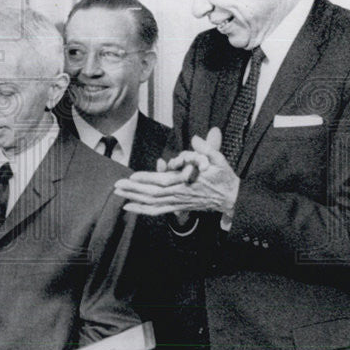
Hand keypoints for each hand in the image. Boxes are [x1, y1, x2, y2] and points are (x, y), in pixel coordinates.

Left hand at [114, 127, 239, 216]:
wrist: (231, 199)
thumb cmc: (224, 178)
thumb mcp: (219, 160)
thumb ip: (207, 148)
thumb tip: (196, 138)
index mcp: (187, 182)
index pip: (164, 181)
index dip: (148, 179)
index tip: (133, 176)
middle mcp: (180, 194)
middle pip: (153, 193)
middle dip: (134, 190)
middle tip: (117, 185)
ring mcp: (177, 202)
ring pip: (152, 203)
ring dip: (134, 198)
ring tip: (118, 194)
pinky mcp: (177, 207)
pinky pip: (157, 211)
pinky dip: (142, 210)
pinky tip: (128, 207)